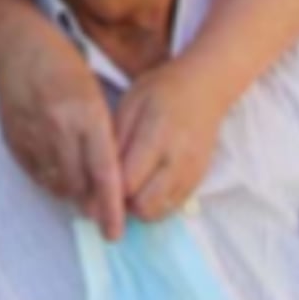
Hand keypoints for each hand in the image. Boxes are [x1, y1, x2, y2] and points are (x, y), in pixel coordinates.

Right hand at [0, 11, 125, 239]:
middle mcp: (58, 126)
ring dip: (71, 194)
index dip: (111, 206)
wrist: (11, 40)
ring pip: (56, 184)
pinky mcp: (11, 137)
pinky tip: (58, 173)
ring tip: (81, 192)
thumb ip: (101, 129)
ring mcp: (31, 133)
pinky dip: (50, 180)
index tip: (116, 232)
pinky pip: (34, 173)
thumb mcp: (91, 88)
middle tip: (102, 212)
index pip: (104, 171)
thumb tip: (110, 173)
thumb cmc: (60, 59)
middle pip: (79, 185)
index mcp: (86, 112)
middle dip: (92, 204)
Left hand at [113, 61, 228, 224]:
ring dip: (137, 207)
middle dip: (121, 203)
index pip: (128, 181)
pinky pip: (172, 208)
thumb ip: (116, 140)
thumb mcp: (130, 104)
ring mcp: (192, 172)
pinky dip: (155, 204)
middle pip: (143, 205)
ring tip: (127, 187)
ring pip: (158, 212)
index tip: (93, 185)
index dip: (106, 189)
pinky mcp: (199, 180)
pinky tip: (145, 187)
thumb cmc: (160, 90)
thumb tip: (98, 176)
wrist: (205, 87)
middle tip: (110, 187)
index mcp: (157, 135)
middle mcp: (178, 159)